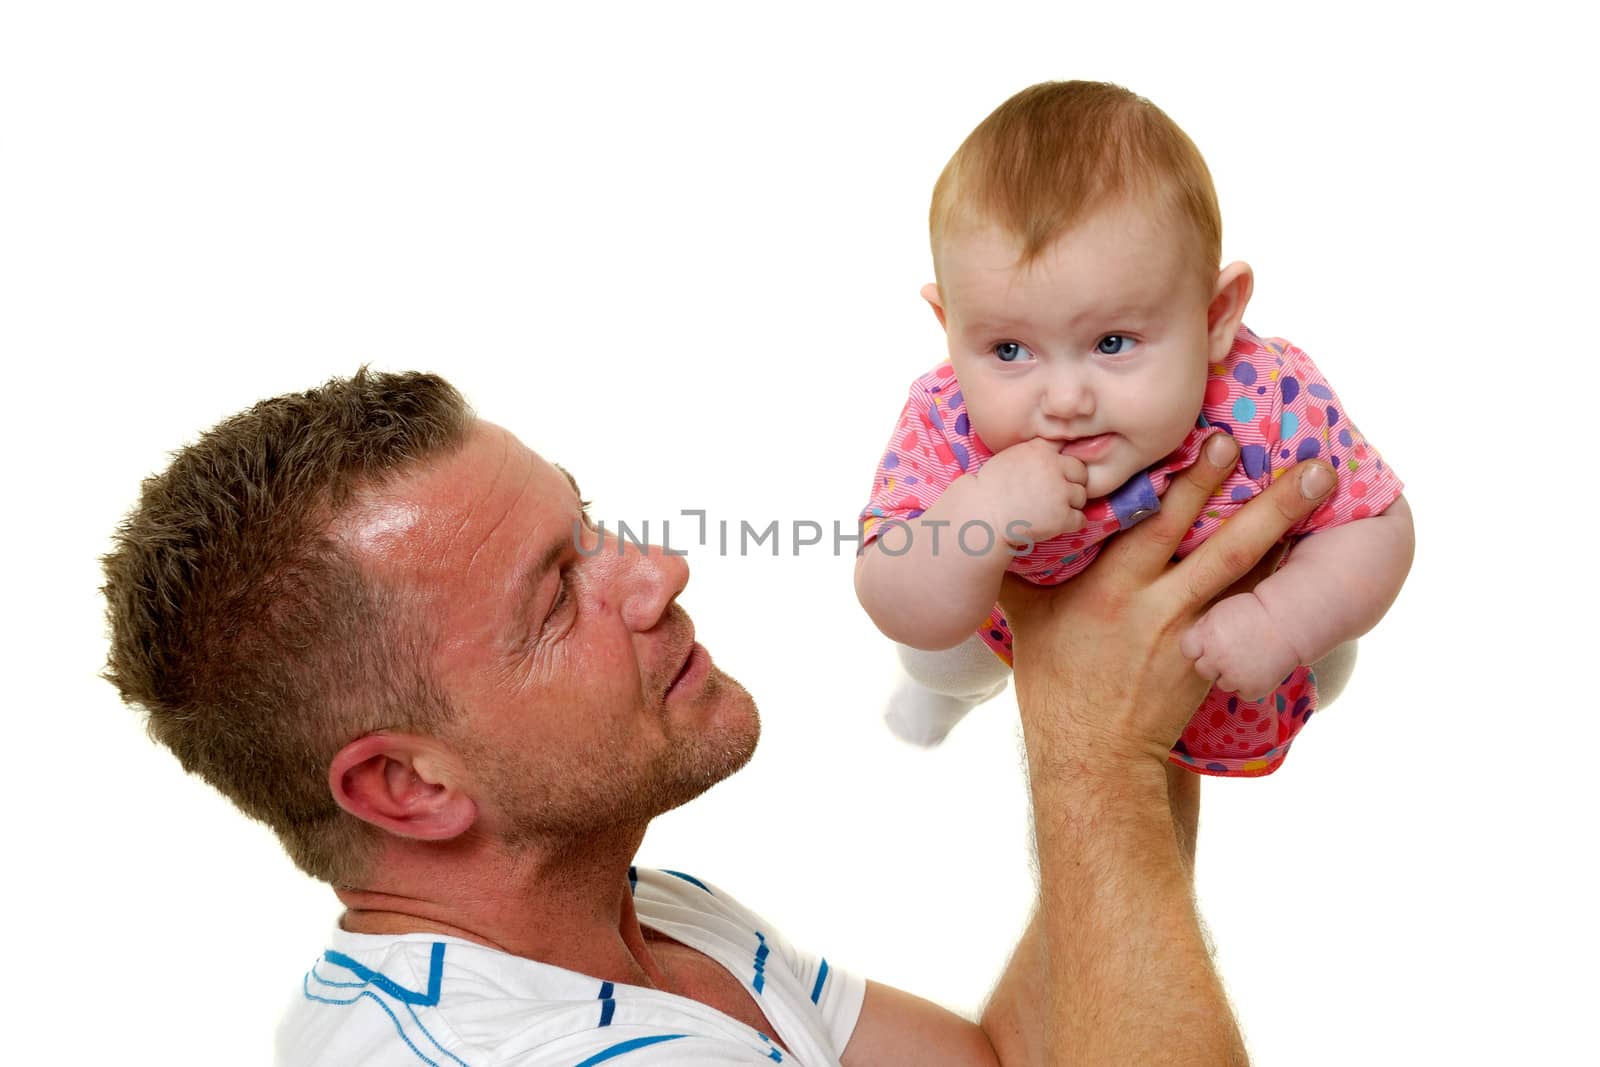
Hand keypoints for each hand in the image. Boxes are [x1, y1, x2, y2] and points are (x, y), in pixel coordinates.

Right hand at [969, 437, 1088, 545]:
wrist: (982, 516)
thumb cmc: (991, 488)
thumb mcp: (1011, 456)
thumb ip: (1035, 451)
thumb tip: (1057, 450)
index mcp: (1040, 450)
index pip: (1068, 445)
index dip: (1063, 460)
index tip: (1055, 471)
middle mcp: (1053, 467)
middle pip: (1081, 472)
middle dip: (1071, 483)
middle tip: (1053, 494)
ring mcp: (1060, 492)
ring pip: (1082, 496)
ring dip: (1070, 504)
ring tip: (1048, 509)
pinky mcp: (1062, 516)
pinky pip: (1080, 519)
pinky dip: (1070, 523)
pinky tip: (1052, 523)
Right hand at [998, 434, 1336, 769]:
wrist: (1092, 753)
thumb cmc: (1054, 679)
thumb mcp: (1026, 616)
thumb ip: (1017, 563)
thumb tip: (983, 515)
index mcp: (1109, 588)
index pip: (1152, 522)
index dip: (1188, 480)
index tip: (1215, 436)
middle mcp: (1156, 604)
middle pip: (1216, 541)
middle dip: (1257, 496)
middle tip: (1302, 457)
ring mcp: (1190, 632)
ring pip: (1246, 569)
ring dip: (1286, 526)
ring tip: (1319, 484)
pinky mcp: (1212, 656)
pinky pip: (1250, 605)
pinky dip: (1278, 569)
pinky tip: (1307, 540)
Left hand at [1182, 591, 1302, 700]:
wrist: (1289, 623)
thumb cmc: (1255, 612)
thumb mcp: (1221, 611)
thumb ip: (1203, 629)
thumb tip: (1194, 646)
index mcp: (1206, 637)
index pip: (1188, 650)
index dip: (1199, 647)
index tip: (1211, 642)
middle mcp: (1216, 659)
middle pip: (1203, 669)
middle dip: (1214, 662)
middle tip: (1233, 651)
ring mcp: (1234, 677)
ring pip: (1222, 683)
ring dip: (1232, 675)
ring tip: (1250, 658)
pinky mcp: (1251, 690)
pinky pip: (1242, 692)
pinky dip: (1249, 684)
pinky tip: (1260, 668)